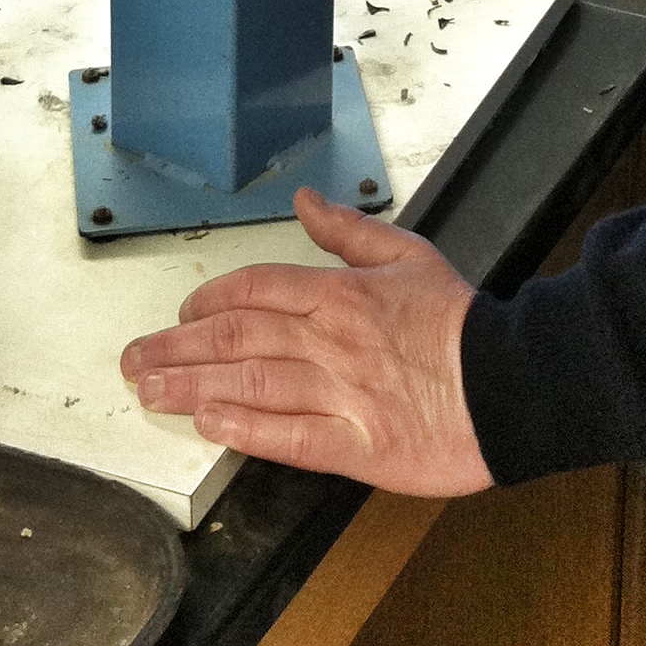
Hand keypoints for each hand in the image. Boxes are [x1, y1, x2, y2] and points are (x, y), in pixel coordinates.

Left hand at [121, 186, 493, 495]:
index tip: (181, 314)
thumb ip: (348, 230)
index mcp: (341, 293)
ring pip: (249, 385)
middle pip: (236, 337)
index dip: (208, 301)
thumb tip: (305, 200)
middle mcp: (331, 339)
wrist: (510, 382)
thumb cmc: (460, 322)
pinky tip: (209, 425)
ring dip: (191, 387)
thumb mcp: (407, 254)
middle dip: (176, 347)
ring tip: (149, 391)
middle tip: (134, 359)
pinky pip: (288, 436)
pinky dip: (244, 429)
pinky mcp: (356, 445)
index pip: (255, 289)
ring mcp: (340, 393)